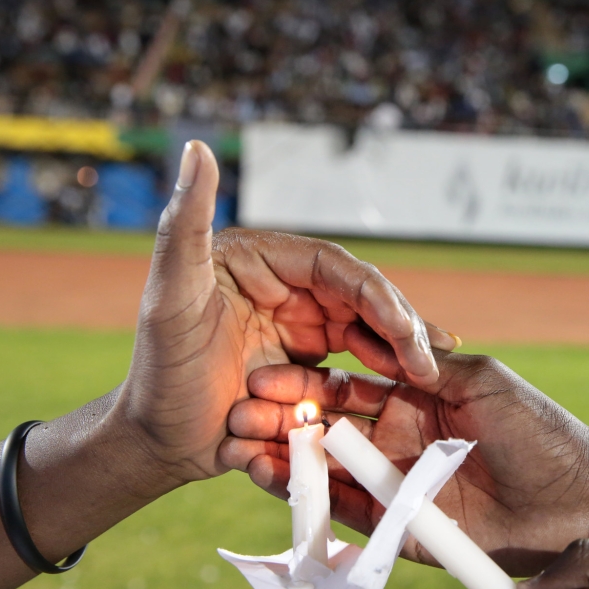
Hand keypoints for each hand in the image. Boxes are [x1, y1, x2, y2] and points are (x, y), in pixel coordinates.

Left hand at [112, 140, 454, 495]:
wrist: (153, 440)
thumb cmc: (156, 371)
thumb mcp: (168, 297)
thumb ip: (183, 224)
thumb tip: (197, 147)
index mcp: (260, 259)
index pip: (334, 268)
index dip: (376, 295)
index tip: (406, 330)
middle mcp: (283, 284)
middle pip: (359, 297)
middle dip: (399, 326)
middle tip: (431, 361)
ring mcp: (296, 322)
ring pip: (364, 328)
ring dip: (400, 349)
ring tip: (435, 372)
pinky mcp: (303, 359)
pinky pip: (353, 361)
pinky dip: (384, 370)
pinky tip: (417, 384)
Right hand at [222, 351, 588, 575]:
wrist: (576, 498)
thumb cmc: (539, 431)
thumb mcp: (482, 381)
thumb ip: (428, 364)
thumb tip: (380, 344)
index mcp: (414, 399)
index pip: (346, 387)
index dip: (305, 382)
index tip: (263, 374)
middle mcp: (397, 439)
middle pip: (326, 428)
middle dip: (281, 419)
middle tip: (237, 410)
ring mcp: (396, 483)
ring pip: (327, 470)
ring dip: (282, 458)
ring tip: (237, 446)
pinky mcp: (400, 525)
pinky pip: (347, 512)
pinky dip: (309, 499)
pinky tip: (272, 480)